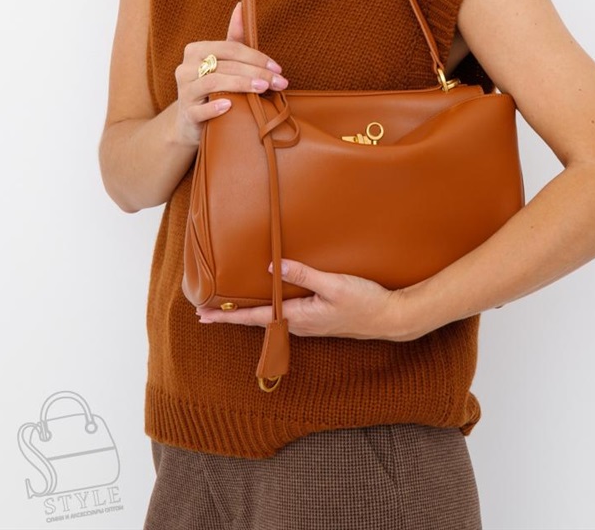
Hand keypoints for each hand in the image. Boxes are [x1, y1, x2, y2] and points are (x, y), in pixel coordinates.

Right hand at [173, 2, 287, 147]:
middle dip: (256, 72)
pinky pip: (200, 110)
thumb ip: (234, 36)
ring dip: (241, 84)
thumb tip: (241, 6)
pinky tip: (231, 106)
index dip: (256, 57)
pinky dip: (215, 107)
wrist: (191, 121)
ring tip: (262, 89)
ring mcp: (184, 92)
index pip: (230, 49)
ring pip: (213, 83)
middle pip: (225, 65)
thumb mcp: (223, 61)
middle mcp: (185, 68)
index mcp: (195, 51)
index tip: (278, 69)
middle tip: (279, 82)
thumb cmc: (212, 86)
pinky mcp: (187, 115)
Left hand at [196, 260, 410, 341]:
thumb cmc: (364, 302)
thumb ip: (304, 275)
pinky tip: (267, 303)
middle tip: (204, 314)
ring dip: (248, 314)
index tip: (204, 315)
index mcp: (299, 317)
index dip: (229, 316)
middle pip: (258, 321)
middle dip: (231, 317)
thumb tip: (273, 268)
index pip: (256, 318)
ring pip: (270, 319)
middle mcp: (300, 325)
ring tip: (228, 308)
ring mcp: (309, 324)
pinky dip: (267, 311)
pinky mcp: (317, 319)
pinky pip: (284, 316)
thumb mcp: (335, 284)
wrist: (389, 318)